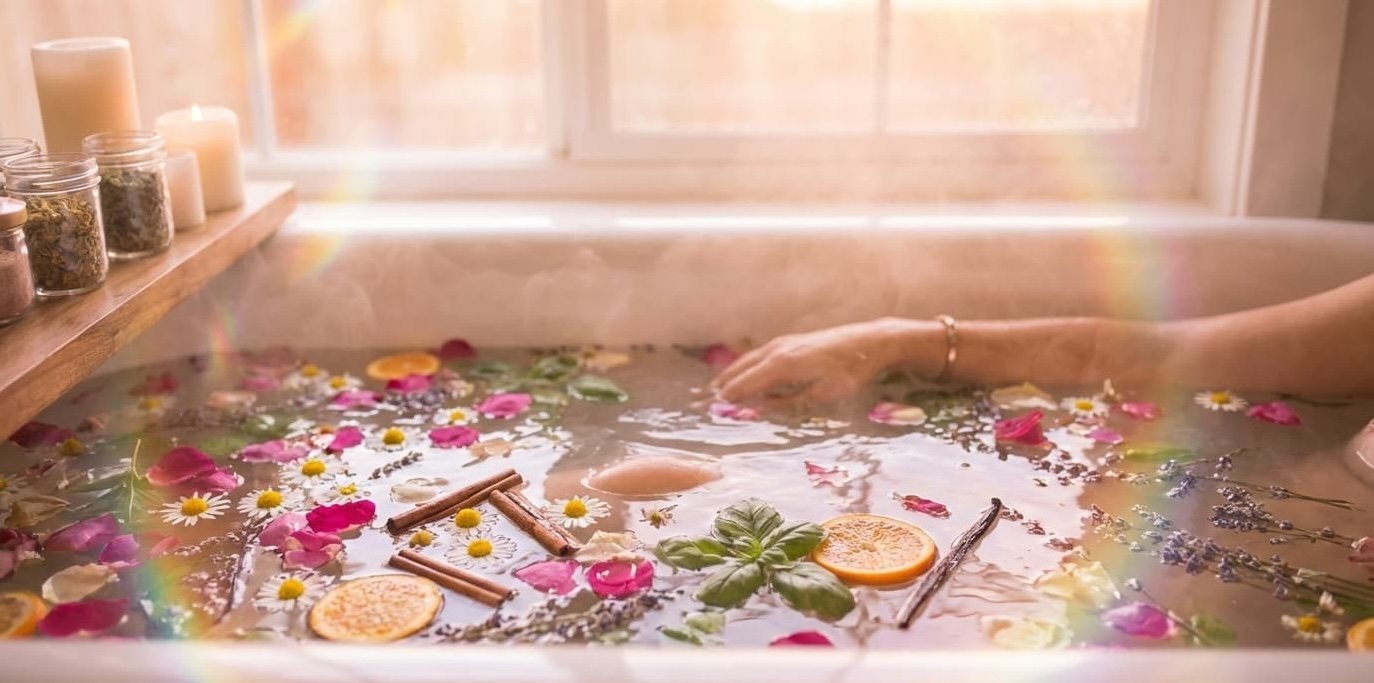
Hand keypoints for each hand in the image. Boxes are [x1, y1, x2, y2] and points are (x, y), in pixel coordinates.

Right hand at [711, 318, 937, 404]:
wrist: (869, 341)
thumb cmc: (850, 372)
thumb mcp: (823, 395)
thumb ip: (790, 403)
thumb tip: (761, 408)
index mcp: (783, 365)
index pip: (746, 384)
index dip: (728, 398)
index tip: (711, 410)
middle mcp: (777, 350)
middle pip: (741, 370)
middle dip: (721, 386)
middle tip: (701, 402)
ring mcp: (782, 343)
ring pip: (747, 360)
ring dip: (730, 375)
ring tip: (714, 389)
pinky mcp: (789, 341)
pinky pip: (758, 355)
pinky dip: (744, 366)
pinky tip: (742, 372)